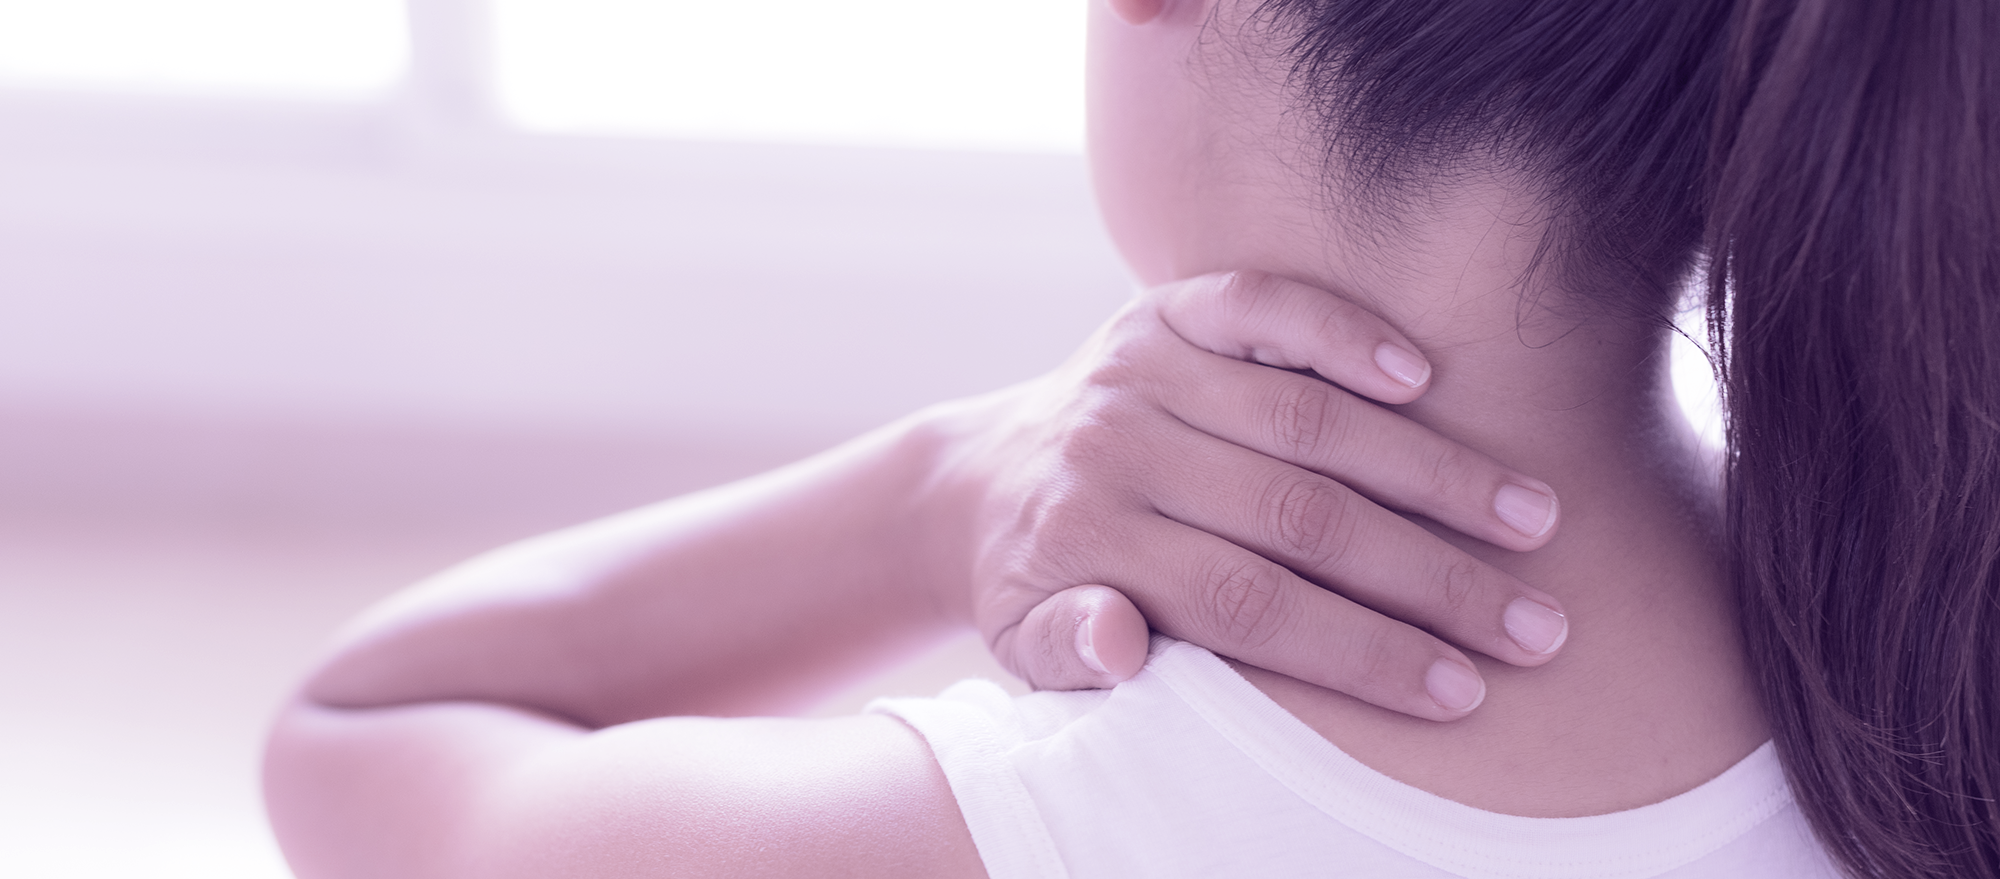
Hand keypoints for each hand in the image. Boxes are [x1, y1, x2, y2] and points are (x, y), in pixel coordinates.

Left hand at [928, 271, 1567, 720]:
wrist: (980, 477)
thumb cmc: (1036, 581)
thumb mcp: (1025, 643)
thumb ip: (1067, 653)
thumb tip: (1121, 642)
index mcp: (1087, 541)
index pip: (1248, 605)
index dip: (1361, 652)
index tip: (1460, 691)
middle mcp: (1116, 444)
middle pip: (1297, 515)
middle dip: (1431, 577)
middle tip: (1535, 624)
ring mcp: (1142, 366)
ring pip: (1306, 417)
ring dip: (1430, 469)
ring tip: (1532, 519)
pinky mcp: (1166, 309)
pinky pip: (1265, 304)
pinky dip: (1346, 334)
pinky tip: (1424, 378)